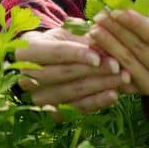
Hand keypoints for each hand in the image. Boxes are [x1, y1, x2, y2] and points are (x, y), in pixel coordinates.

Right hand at [10, 24, 131, 119]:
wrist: (47, 63)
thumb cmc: (60, 42)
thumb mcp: (68, 33)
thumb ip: (84, 38)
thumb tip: (105, 43)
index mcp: (27, 51)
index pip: (55, 53)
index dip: (78, 54)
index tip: (98, 56)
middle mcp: (26, 77)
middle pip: (64, 74)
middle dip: (93, 70)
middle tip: (117, 66)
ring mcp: (38, 98)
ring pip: (71, 93)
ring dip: (99, 86)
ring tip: (122, 79)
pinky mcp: (51, 113)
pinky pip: (76, 109)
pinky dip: (96, 102)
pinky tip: (114, 94)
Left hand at [85, 8, 148, 103]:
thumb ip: (147, 20)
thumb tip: (120, 9)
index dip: (134, 23)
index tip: (116, 11)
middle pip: (139, 49)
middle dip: (117, 31)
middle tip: (99, 18)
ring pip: (127, 64)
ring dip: (108, 46)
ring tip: (93, 31)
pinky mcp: (140, 94)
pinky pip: (119, 77)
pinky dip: (106, 62)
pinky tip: (95, 49)